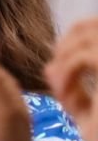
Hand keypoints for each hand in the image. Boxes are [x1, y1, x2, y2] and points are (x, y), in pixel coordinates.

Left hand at [48, 17, 97, 140]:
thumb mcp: (91, 116)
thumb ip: (73, 91)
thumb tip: (48, 68)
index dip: (75, 35)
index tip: (59, 62)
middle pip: (95, 24)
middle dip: (66, 44)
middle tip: (56, 73)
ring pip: (91, 37)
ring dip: (66, 58)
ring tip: (61, 87)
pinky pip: (88, 58)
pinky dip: (68, 72)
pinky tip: (64, 95)